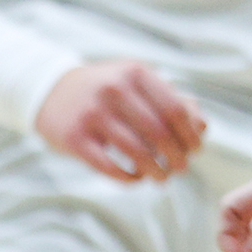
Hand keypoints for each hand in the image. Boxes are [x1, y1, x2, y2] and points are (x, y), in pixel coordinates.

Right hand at [36, 61, 206, 182]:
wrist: (50, 91)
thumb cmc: (106, 90)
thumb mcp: (137, 82)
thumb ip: (172, 99)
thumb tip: (202, 128)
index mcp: (134, 73)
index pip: (176, 110)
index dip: (190, 135)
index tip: (195, 150)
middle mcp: (113, 90)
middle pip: (159, 133)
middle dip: (176, 157)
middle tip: (181, 169)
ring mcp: (91, 115)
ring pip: (136, 152)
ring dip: (156, 171)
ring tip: (161, 178)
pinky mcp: (74, 139)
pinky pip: (109, 166)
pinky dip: (128, 178)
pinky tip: (136, 178)